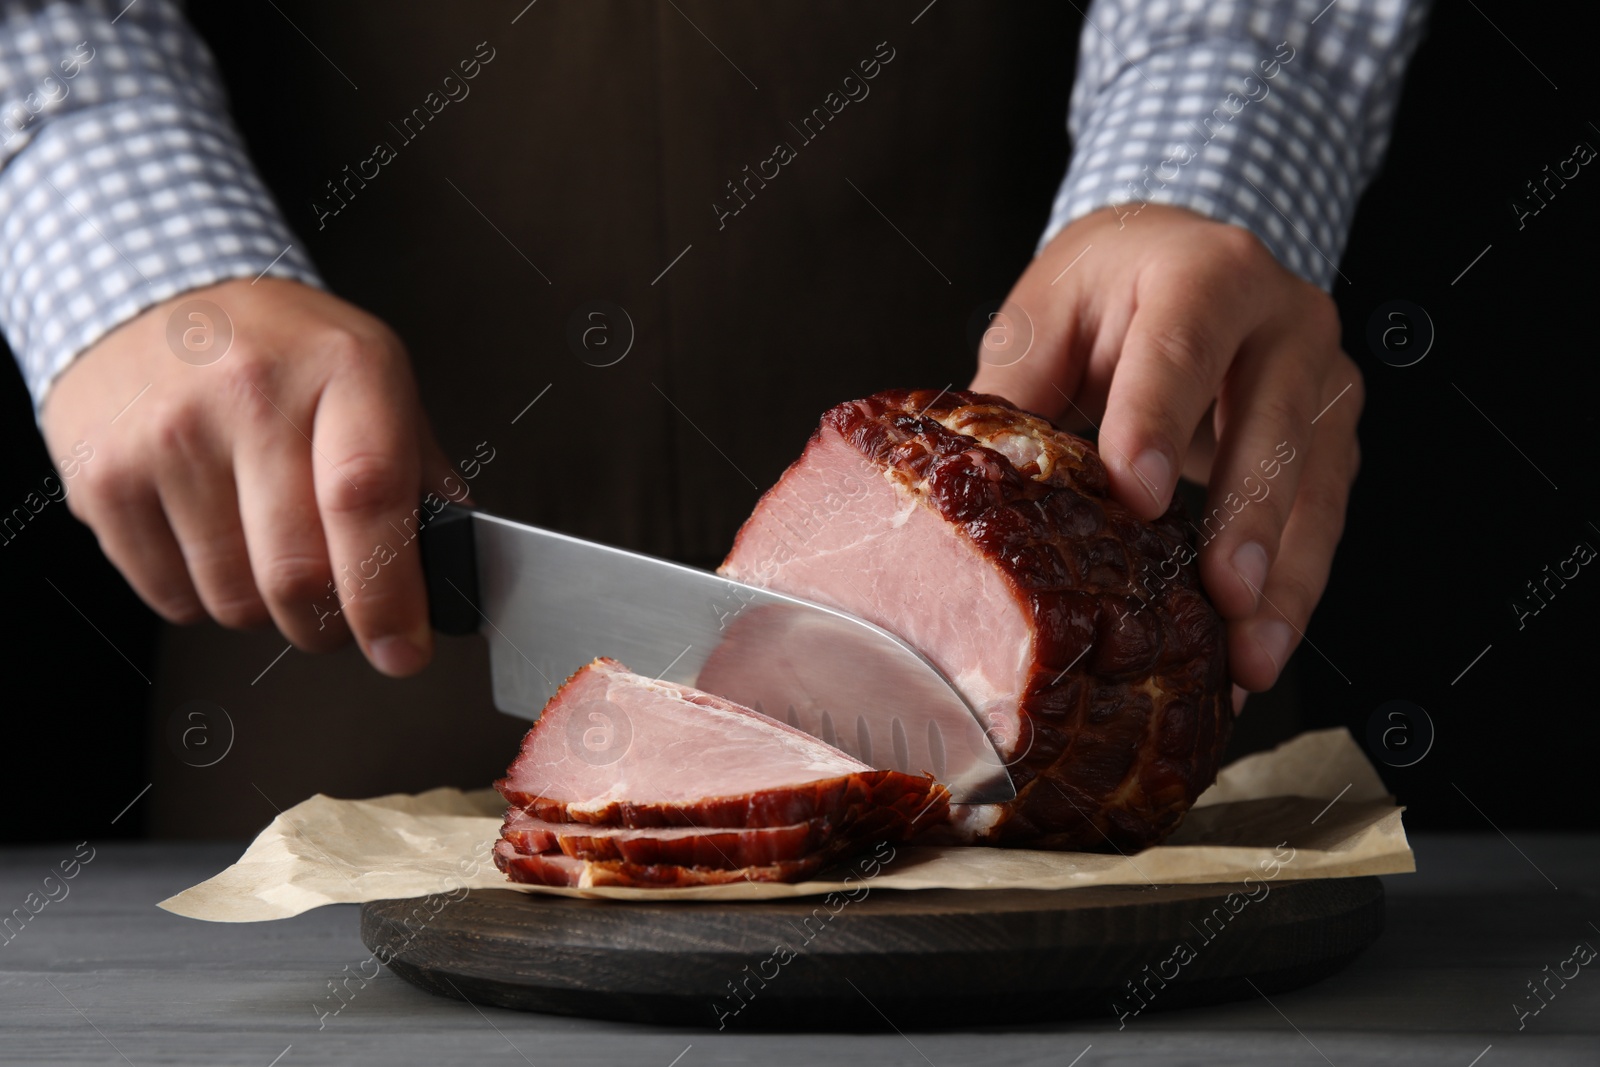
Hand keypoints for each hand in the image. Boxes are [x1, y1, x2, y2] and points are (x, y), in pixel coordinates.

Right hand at [40, 278, 453, 676]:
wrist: (150, 295)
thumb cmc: (281, 350)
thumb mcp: (373, 374)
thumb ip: (420, 467)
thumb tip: (452, 562)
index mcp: (344, 368)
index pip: (367, 499)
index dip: (388, 596)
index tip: (403, 649)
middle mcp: (250, 394)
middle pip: (297, 572)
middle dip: (332, 625)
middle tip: (343, 616)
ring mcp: (167, 436)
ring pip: (235, 600)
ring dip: (267, 612)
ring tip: (270, 554)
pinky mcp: (104, 477)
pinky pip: (171, 598)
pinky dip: (204, 598)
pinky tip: (214, 540)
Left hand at [971, 204, 1362, 700]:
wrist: (1174, 257)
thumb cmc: (1103, 292)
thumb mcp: (1044, 317)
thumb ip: (1016, 393)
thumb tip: (973, 490)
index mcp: (1205, 271)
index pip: (1183, 344)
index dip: (1158, 419)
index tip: (1136, 497)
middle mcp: (1284, 317)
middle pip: (1273, 421)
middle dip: (1249, 516)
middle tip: (1223, 596)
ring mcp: (1323, 378)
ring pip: (1316, 483)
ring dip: (1286, 579)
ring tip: (1251, 658)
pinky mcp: (1333, 436)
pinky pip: (1324, 518)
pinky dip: (1293, 591)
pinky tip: (1258, 650)